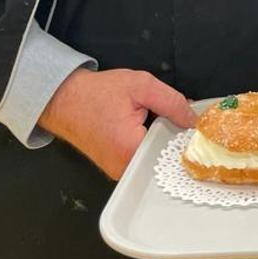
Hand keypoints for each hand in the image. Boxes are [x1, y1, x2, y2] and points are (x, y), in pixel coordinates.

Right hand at [39, 68, 195, 179]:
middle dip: (172, 136)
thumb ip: (172, 102)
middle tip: (168, 117)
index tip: (190, 124)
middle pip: (165, 158)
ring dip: (160, 141)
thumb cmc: (97, 93)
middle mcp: (124, 168)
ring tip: (154, 121)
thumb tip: (193, 119)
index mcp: (131, 149)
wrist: (64, 100)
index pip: (173, 150)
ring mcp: (119, 172)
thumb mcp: (141, 86)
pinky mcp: (116, 169)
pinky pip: (142, 160)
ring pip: (154, 160)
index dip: (185, 134)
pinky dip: (148, 145)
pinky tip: (145, 129)